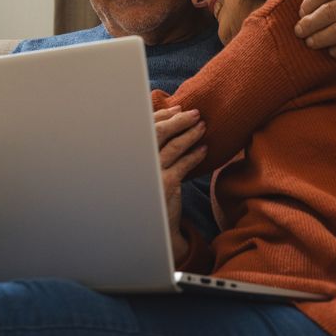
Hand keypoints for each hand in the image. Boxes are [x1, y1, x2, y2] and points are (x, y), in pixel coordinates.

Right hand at [154, 105, 206, 265]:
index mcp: (131, 155)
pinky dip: (195, 154)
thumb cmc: (149, 193)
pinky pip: (184, 164)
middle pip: (159, 132)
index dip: (162, 116)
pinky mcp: (167, 184)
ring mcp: (152, 172)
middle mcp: (138, 162)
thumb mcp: (146, 168)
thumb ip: (151, 148)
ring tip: (203, 127)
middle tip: (195, 113)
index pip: (146, 127)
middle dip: (178, 120)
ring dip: (190, 134)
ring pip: (174, 146)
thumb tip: (168, 120)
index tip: (176, 109)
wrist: (152, 226)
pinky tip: (204, 149)